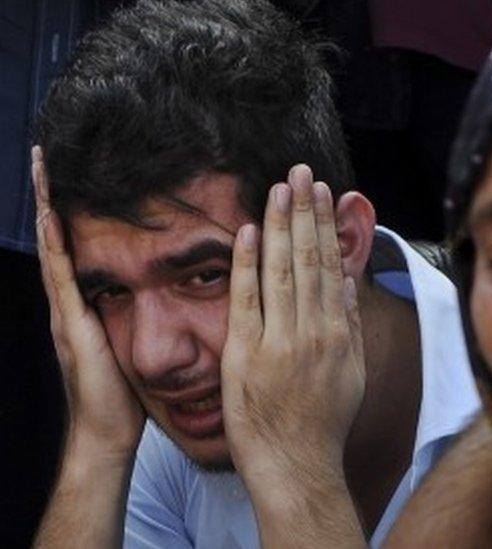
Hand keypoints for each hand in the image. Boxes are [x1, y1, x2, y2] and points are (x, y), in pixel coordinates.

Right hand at [31, 147, 144, 458]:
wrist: (107, 433)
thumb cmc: (125, 394)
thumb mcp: (132, 344)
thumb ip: (136, 316)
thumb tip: (163, 292)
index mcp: (86, 305)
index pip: (76, 247)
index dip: (69, 211)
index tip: (68, 175)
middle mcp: (70, 302)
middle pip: (56, 238)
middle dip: (49, 197)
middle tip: (44, 154)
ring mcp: (66, 312)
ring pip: (53, 247)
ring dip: (45, 207)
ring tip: (41, 167)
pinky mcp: (72, 325)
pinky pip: (61, 276)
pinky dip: (53, 244)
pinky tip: (48, 216)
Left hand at [221, 164, 365, 487]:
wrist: (297, 463)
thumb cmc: (324, 421)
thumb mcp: (352, 371)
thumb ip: (349, 324)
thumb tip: (346, 282)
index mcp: (338, 332)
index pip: (330, 265)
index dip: (325, 225)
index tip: (322, 192)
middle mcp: (312, 330)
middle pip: (309, 258)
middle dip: (305, 211)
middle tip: (301, 172)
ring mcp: (279, 341)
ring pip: (283, 270)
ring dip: (282, 225)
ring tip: (281, 187)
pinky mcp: (246, 355)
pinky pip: (248, 300)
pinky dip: (249, 264)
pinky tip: (252, 231)